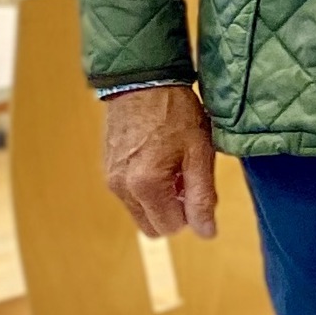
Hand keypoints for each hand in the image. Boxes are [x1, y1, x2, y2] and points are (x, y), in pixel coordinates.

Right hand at [103, 84, 217, 238]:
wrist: (144, 80)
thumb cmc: (176, 112)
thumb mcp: (200, 151)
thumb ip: (202, 196)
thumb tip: (207, 233)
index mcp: (145, 185)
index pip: (170, 227)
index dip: (190, 213)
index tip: (198, 185)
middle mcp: (121, 188)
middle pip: (151, 227)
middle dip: (174, 210)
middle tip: (188, 176)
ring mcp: (111, 180)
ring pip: (140, 212)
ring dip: (161, 200)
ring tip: (175, 164)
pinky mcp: (108, 170)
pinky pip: (130, 195)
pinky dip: (147, 188)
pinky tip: (160, 159)